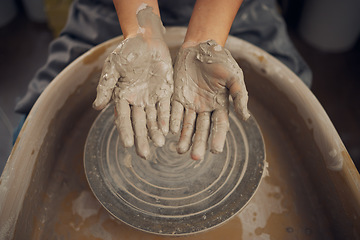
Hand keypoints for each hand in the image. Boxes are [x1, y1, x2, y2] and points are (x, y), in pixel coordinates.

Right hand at [93, 34, 172, 158]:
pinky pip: (166, 108)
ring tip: (160, 144)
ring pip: (154, 119)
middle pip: (139, 124)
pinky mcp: (165, 92)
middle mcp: (137, 101)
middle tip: (145, 155)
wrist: (146, 39)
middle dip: (142, 139)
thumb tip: (97, 106)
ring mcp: (151, 97)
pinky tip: (170, 130)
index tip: (128, 145)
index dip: (125, 131)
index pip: (123, 118)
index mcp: (122, 97)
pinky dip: (168, 118)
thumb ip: (106, 86)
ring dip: (156, 132)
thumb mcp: (113, 67)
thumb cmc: (126, 52)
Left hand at [170, 40, 249, 159]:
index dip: (218, 137)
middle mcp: (205, 107)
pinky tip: (169, 131)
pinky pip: (174, 110)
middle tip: (195, 158)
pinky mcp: (177, 96)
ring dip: (183, 137)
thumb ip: (239, 96)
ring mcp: (190, 103)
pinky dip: (171, 120)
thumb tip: (245, 118)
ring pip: (187, 123)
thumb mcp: (234, 76)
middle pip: (202, 129)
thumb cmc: (220, 60)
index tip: (215, 150)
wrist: (201, 46)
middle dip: (198, 143)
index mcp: (220, 104)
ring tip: (179, 150)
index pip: (219, 125)